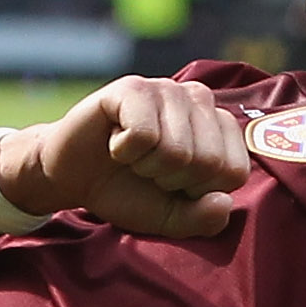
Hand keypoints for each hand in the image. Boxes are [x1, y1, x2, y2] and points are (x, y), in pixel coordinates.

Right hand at [3, 76, 249, 240]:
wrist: (72, 176)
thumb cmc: (127, 191)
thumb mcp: (170, 218)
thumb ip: (204, 219)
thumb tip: (223, 202)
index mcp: (220, 127)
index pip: (233, 172)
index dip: (197, 192)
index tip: (172, 184)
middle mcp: (199, 99)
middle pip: (207, 162)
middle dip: (170, 180)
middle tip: (147, 169)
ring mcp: (167, 89)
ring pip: (176, 151)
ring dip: (145, 166)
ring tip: (133, 155)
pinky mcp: (133, 87)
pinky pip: (144, 135)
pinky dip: (124, 151)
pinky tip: (115, 141)